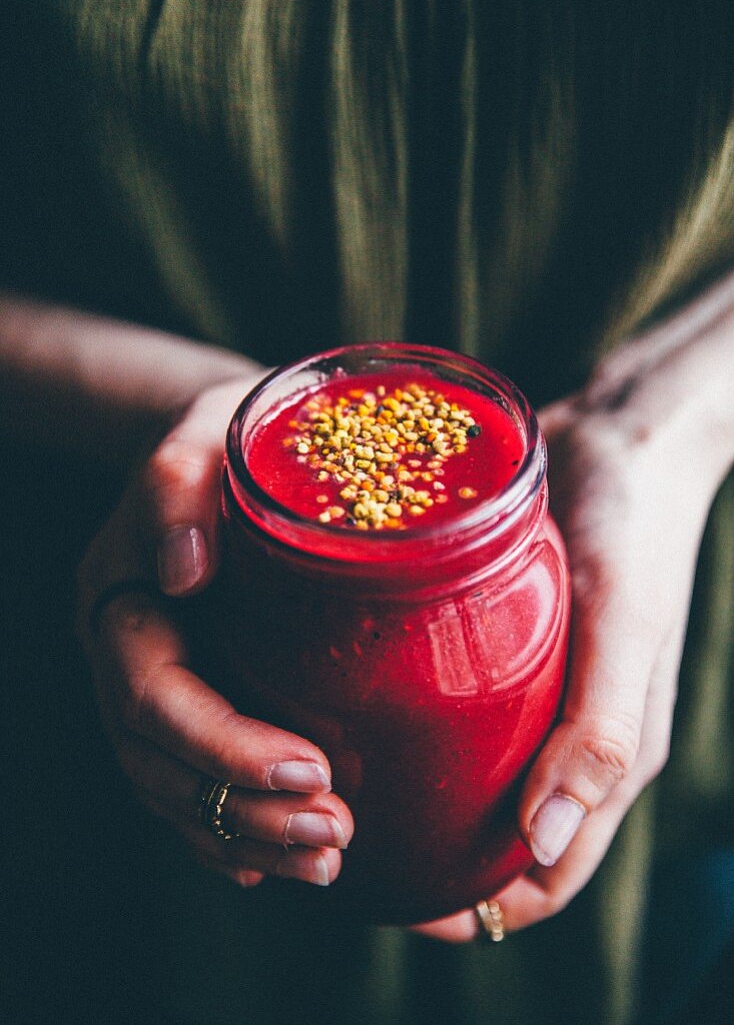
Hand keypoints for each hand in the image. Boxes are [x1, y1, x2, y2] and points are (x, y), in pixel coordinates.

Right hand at [77, 378, 353, 889]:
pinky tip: (278, 860)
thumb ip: (177, 486)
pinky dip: (230, 831)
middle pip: (160, 763)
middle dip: (244, 808)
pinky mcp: (191, 697)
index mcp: (121, 600)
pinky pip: (190, 785)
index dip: (222, 745)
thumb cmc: (218, 438)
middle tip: (334, 833)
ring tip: (327, 856)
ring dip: (247, 834)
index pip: (151, 697)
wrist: (216, 448)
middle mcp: (128, 654)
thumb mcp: (199, 436)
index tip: (312, 768)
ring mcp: (155, 684)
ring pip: (173, 789)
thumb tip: (184, 567)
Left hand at [413, 281, 733, 940]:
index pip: (546, 873)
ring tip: (336, 782)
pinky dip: (407, 723)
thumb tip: (545, 841)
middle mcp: (564, 733)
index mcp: (607, 755)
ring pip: (467, 770)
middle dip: (433, 858)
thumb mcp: (624, 627)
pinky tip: (349, 707)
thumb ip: (598, 731)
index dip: (484, 908)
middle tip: (349, 840)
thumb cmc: (634, 529)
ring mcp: (530, 688)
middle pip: (494, 831)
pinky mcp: (496, 641)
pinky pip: (451, 702)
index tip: (407, 904)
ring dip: (413, 794)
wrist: (618, 437)